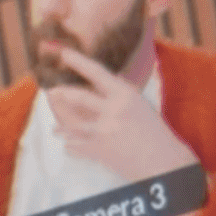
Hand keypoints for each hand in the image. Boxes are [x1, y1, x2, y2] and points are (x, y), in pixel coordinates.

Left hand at [48, 47, 199, 184]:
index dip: (78, 61)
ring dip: (60, 128)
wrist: (164, 162)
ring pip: (72, 125)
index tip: (64, 53)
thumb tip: (106, 81)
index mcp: (125, 95)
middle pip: (79, 97)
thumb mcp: (141, 104)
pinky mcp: (99, 151)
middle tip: (51, 92)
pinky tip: (68, 146)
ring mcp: (105, 131)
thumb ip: (121, 94)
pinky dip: (71, 147)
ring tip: (54, 129)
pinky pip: (75, 147)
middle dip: (62, 94)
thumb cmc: (155, 132)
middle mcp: (113, 110)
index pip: (97, 72)